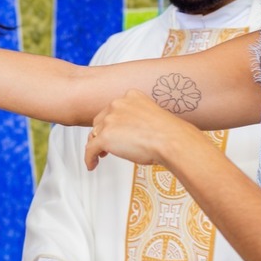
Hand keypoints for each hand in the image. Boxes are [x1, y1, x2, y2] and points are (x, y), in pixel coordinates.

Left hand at [84, 90, 199, 170]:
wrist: (171, 140)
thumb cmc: (168, 133)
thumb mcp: (153, 117)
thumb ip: (138, 119)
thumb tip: (132, 132)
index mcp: (130, 96)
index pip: (113, 109)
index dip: (111, 123)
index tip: (114, 131)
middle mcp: (117, 104)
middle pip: (100, 120)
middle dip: (102, 133)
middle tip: (106, 145)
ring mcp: (110, 120)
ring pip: (94, 134)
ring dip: (95, 145)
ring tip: (99, 155)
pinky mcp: (105, 137)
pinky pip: (90, 149)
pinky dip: (89, 158)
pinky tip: (92, 164)